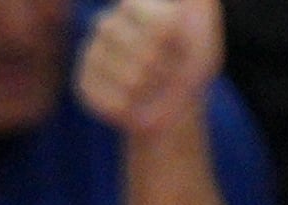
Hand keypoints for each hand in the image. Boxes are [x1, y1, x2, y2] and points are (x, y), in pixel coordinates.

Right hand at [76, 0, 224, 136]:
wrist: (174, 102)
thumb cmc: (189, 62)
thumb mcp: (203, 27)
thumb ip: (199, 2)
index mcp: (133, 5)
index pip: (162, 26)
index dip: (180, 46)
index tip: (180, 46)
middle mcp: (106, 24)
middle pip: (147, 56)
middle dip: (168, 72)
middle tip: (168, 72)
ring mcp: (92, 53)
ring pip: (132, 81)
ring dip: (154, 93)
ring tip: (152, 86)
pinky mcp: (84, 84)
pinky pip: (116, 104)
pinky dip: (135, 110)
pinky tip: (134, 102)